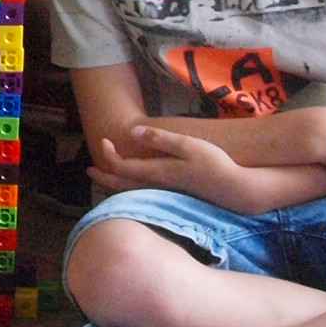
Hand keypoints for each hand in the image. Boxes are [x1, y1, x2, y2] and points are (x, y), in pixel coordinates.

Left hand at [90, 123, 256, 210]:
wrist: (236, 190)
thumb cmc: (214, 164)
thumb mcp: (187, 145)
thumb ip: (160, 139)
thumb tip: (133, 132)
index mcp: (156, 172)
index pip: (121, 167)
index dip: (108, 155)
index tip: (103, 140)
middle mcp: (156, 186)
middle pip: (121, 185)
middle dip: (103, 177)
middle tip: (89, 170)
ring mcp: (165, 193)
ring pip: (132, 192)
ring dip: (115, 184)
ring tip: (106, 177)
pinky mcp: (174, 194)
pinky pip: (143, 193)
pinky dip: (131, 188)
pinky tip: (133, 183)